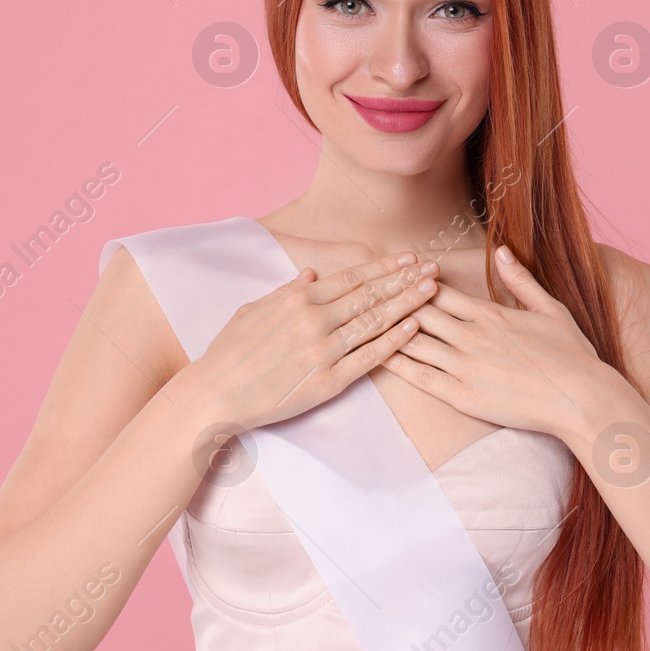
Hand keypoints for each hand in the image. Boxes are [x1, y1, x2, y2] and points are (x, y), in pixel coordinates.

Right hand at [182, 250, 439, 431]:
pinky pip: (368, 358)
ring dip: (407, 304)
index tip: (409, 257)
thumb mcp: (254, 310)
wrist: (215, 393)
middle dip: (405, 279)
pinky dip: (393, 342)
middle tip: (434, 268)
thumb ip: (287, 290)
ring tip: (432, 291)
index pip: (352, 277)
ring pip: (374, 322)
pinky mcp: (327, 381)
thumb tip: (312, 274)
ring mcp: (323, 351)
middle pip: (370, 295)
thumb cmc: (229, 351)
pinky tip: (414, 328)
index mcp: (297, 298)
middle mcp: (314, 320)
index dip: (385, 266)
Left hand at [380, 245, 605, 436]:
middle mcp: (472, 336)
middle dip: (391, 300)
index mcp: (489, 313)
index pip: (438, 290)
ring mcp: (465, 366)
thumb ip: (520, 280)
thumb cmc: (572, 355)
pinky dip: (397, 364)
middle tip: (363, 292)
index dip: (411, 281)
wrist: (581, 398)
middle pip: (419, 311)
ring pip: (415, 341)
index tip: (389, 273)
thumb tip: (500, 252)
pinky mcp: (463, 396)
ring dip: (387, 329)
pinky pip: (421, 377)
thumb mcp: (550, 308)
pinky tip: (375, 356)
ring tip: (360, 321)